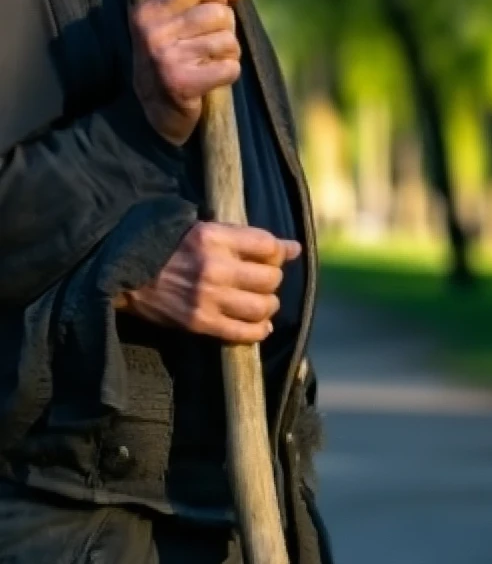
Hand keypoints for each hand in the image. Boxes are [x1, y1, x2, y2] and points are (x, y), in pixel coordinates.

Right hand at [116, 221, 300, 343]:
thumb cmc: (171, 247)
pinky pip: (243, 332)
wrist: (125, 273)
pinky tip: (260, 326)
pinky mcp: (199, 322)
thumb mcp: (207, 230)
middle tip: (265, 280)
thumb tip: (294, 248)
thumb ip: (248, 238)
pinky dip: (258, 331)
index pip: (268, 246)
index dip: (280, 252)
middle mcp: (214, 267)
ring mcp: (207, 297)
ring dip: (269, 305)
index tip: (278, 256)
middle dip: (273, 279)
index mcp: (215, 237)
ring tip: (262, 302)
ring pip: (262, 306)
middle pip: (270, 278)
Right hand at [130, 0, 249, 145]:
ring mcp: (164, 56)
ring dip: (228, 54)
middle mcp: (151, 30)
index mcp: (148, 9)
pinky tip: (211, 79)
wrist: (155, 111)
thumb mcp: (182, 20)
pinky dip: (228, 74)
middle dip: (226, 29)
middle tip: (209, 46)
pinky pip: (230, 68)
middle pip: (219, 13)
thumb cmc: (175, 56)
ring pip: (228, 41)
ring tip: (209, 63)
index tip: (219, 4)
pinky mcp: (180, 82)